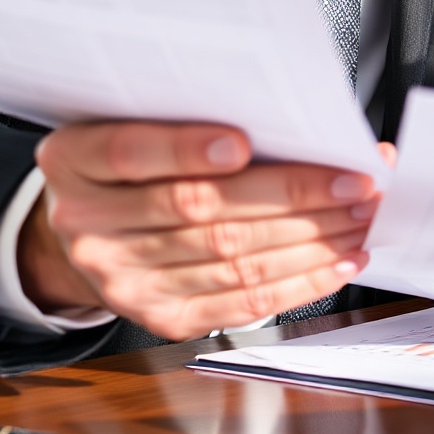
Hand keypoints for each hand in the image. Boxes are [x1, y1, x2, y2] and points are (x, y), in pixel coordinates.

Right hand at [18, 121, 389, 338]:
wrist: (88, 227)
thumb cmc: (128, 160)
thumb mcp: (132, 119)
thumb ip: (187, 115)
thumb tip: (289, 120)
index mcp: (75, 161)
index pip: (129, 153)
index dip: (184, 149)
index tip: (243, 143)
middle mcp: (90, 226)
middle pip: (198, 211)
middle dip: (288, 195)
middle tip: (352, 181)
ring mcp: (123, 281)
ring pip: (228, 259)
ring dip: (308, 239)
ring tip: (358, 217)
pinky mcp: (160, 317)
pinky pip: (238, 303)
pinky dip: (298, 283)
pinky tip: (337, 261)